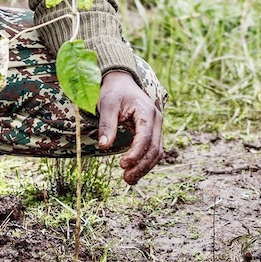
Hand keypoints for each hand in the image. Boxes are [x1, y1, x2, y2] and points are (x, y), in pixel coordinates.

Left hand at [96, 70, 163, 184]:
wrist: (122, 81)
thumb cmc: (114, 92)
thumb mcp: (107, 104)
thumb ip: (106, 124)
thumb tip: (103, 146)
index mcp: (147, 112)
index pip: (145, 138)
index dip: (135, 154)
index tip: (122, 164)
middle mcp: (156, 120)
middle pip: (155, 149)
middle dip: (141, 166)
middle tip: (125, 178)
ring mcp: (157, 126)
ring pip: (157, 152)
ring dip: (145, 168)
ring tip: (128, 179)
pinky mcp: (153, 132)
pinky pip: (154, 150)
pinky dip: (146, 163)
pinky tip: (134, 172)